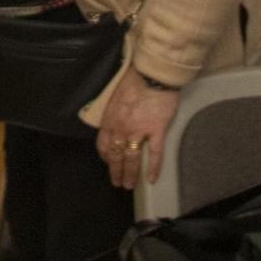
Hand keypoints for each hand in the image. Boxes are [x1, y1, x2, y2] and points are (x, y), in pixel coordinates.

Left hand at [96, 66, 179, 189]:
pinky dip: (154, 168)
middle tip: (118, 183)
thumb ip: (114, 112)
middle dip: (116, 172)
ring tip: (130, 185)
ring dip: (130, 174)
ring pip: (131, 159)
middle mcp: (121, 129)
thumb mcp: (115, 96)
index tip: (109, 163)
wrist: (151, 75)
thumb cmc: (134, 81)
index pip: (103, 144)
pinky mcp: (156, 131)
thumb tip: (116, 118)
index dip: (105, 156)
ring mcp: (138, 131)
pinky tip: (153, 179)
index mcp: (110, 120)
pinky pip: (154, 154)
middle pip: (116, 156)